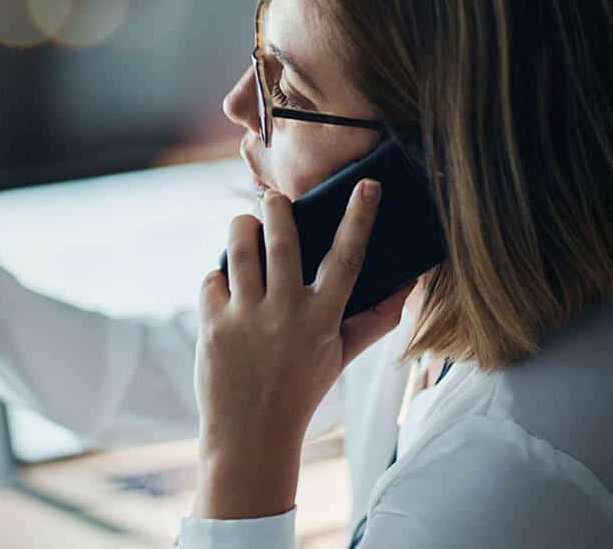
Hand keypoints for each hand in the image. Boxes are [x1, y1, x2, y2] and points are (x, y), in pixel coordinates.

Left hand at [192, 180, 411, 519]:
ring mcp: (246, 317)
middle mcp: (286, 312)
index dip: (360, 219)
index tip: (368, 187)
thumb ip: (373, 320)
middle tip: (273, 197)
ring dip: (241, 227)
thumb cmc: (300, 390)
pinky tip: (226, 287)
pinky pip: (212, 278)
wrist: (251, 433)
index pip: (348, 258)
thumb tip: (407, 287)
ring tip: (245, 223)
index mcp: (323, 318)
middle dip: (276, 209)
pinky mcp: (213, 324)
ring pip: (240, 248)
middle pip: (282, 240)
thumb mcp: (341, 357)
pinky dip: (218, 276)